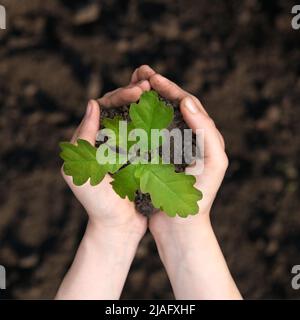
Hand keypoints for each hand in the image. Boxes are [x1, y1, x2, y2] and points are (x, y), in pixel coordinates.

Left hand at [61, 75, 152, 238]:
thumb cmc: (97, 202)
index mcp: (92, 140)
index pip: (104, 107)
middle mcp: (108, 140)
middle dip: (135, 93)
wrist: (118, 226)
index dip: (120, 95)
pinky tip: (166, 113)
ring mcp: (126, 148)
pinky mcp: (141, 157)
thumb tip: (92, 103)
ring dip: (147, 104)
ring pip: (136, 118)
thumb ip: (82, 138)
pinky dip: (155, 122)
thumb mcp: (80, 170)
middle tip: (151, 84)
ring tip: (160, 91)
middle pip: (121, 108)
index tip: (138, 90)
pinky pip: (148, 135)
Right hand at [129, 68, 227, 231]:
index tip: (152, 77)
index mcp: (202, 136)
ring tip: (131, 86)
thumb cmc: (200, 197)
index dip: (170, 87)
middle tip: (140, 72)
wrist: (182, 226)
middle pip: (171, 105)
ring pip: (157, 116)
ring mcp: (169, 147)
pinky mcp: (155, 158)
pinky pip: (145, 134)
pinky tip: (124, 113)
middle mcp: (186, 138)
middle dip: (156, 87)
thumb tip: (188, 100)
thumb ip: (206, 131)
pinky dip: (136, 121)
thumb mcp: (213, 162)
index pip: (188, 103)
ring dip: (145, 100)